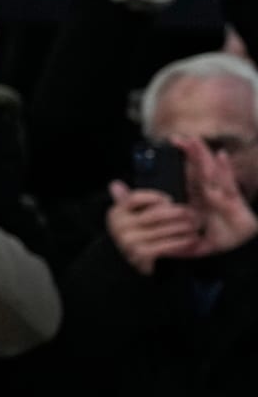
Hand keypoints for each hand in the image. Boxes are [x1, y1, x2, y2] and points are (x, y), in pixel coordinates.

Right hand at [105, 182, 202, 274]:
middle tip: (192, 213)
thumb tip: (115, 184)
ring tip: (195, 226)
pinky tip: (191, 240)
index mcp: (116, 213)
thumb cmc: (133, 234)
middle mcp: (120, 226)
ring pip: (162, 230)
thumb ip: (126, 200)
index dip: (154, 197)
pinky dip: (180, 243)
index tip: (169, 200)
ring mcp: (129, 241)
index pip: (135, 198)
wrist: (126, 264)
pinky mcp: (141, 254)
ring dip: (183, 228)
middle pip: (154, 214)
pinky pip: (166, 246)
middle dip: (176, 213)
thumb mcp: (127, 217)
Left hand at [172, 135, 257, 256]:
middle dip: (190, 153)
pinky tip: (221, 156)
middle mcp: (211, 195)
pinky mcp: (235, 203)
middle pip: (199, 170)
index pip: (190, 176)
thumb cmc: (215, 244)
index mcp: (200, 200)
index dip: (182, 161)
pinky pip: (229, 184)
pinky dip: (226, 169)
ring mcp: (223, 197)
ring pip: (212, 172)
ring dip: (203, 156)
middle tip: (176, 138)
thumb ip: (171, 231)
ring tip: (194, 140)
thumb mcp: (188, 236)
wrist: (237, 257)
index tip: (171, 146)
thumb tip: (158, 241)